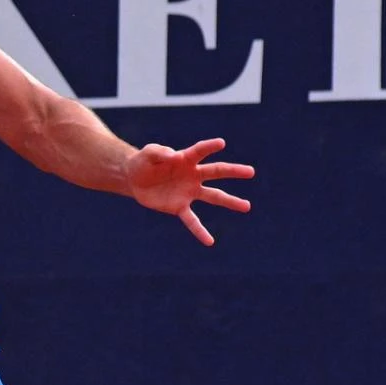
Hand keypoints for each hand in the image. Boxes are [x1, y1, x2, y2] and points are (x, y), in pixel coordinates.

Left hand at [125, 138, 253, 245]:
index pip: (199, 151)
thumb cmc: (144, 162)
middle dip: (233, 171)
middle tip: (251, 172)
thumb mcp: (148, 154)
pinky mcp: (179, 207)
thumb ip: (159, 152)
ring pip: (213, 196)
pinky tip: (210, 241)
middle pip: (216, 172)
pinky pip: (192, 220)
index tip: (221, 143)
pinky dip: (200, 231)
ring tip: (247, 206)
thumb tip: (174, 156)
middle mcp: (192, 175)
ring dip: (230, 201)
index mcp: (185, 159)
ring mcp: (189, 192)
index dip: (209, 147)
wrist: (134, 180)